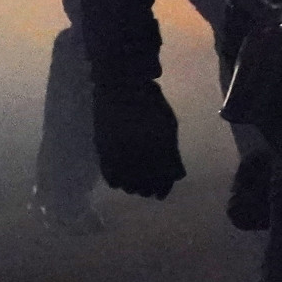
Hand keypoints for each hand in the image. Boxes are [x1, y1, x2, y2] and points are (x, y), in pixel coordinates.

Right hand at [93, 81, 183, 197]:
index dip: (164, 188)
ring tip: (136, 185)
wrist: (121, 88)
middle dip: (149, 189)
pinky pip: (110, 176)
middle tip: (150, 190)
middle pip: (146, 185)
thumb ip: (173, 152)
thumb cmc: (151, 103)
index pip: (163, 178)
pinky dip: (117, 181)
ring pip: (128, 185)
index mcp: (159, 147)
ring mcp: (120, 154)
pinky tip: (121, 179)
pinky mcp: (103, 151)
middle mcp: (139, 154)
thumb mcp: (169, 125)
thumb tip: (178, 175)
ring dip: (133, 187)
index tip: (162, 193)